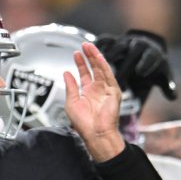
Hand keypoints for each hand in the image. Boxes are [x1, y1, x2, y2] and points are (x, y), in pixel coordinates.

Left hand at [64, 42, 124, 161]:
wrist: (95, 133)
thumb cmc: (84, 124)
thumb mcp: (71, 102)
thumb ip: (70, 86)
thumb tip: (66, 73)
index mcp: (88, 93)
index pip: (85, 74)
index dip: (80, 63)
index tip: (76, 54)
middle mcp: (98, 90)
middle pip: (94, 69)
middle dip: (89, 56)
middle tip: (84, 46)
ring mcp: (106, 91)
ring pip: (102, 69)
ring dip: (96, 57)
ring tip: (89, 47)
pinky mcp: (114, 93)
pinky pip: (109, 76)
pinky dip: (104, 66)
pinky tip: (98, 57)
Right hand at [95, 29, 176, 100]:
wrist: (144, 54)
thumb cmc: (153, 67)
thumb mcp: (162, 76)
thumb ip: (168, 87)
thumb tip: (174, 97)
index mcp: (152, 54)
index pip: (150, 57)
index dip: (146, 63)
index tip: (141, 72)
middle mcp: (138, 46)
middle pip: (131, 52)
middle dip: (125, 65)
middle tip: (118, 79)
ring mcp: (125, 42)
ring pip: (116, 46)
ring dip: (108, 55)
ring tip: (98, 65)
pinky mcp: (114, 40)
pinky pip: (105, 41)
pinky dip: (98, 47)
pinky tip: (88, 57)